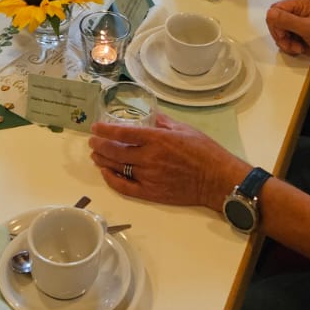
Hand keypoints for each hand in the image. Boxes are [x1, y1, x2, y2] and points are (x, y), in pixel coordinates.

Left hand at [87, 114, 248, 211]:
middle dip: (99, 144)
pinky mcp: (150, 193)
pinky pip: (124, 187)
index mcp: (157, 139)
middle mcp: (149, 158)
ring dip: (102, 160)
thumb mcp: (184, 129)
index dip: (105, 130)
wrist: (216, 180)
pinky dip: (111, 179)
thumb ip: (163, 122)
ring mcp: (148, 177)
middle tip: (93, 140)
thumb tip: (150, 116)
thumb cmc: (205, 151)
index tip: (96, 127)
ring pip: (116, 167)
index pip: (123, 133)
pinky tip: (105, 172)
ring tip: (95, 154)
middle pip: (114, 151)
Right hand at [265, 0, 309, 62]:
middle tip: (291, 44)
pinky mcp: (296, 34)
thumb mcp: (308, 28)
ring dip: (285, 43)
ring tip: (298, 47)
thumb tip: (270, 13)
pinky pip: (283, 40)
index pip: (274, 10)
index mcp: (299, 3)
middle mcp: (295, 11)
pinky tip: (299, 48)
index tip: (284, 36)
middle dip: (281, 36)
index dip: (276, 25)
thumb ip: (287, 20)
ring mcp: (295, 23)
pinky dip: (289, 47)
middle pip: (274, 22)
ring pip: (278, 33)